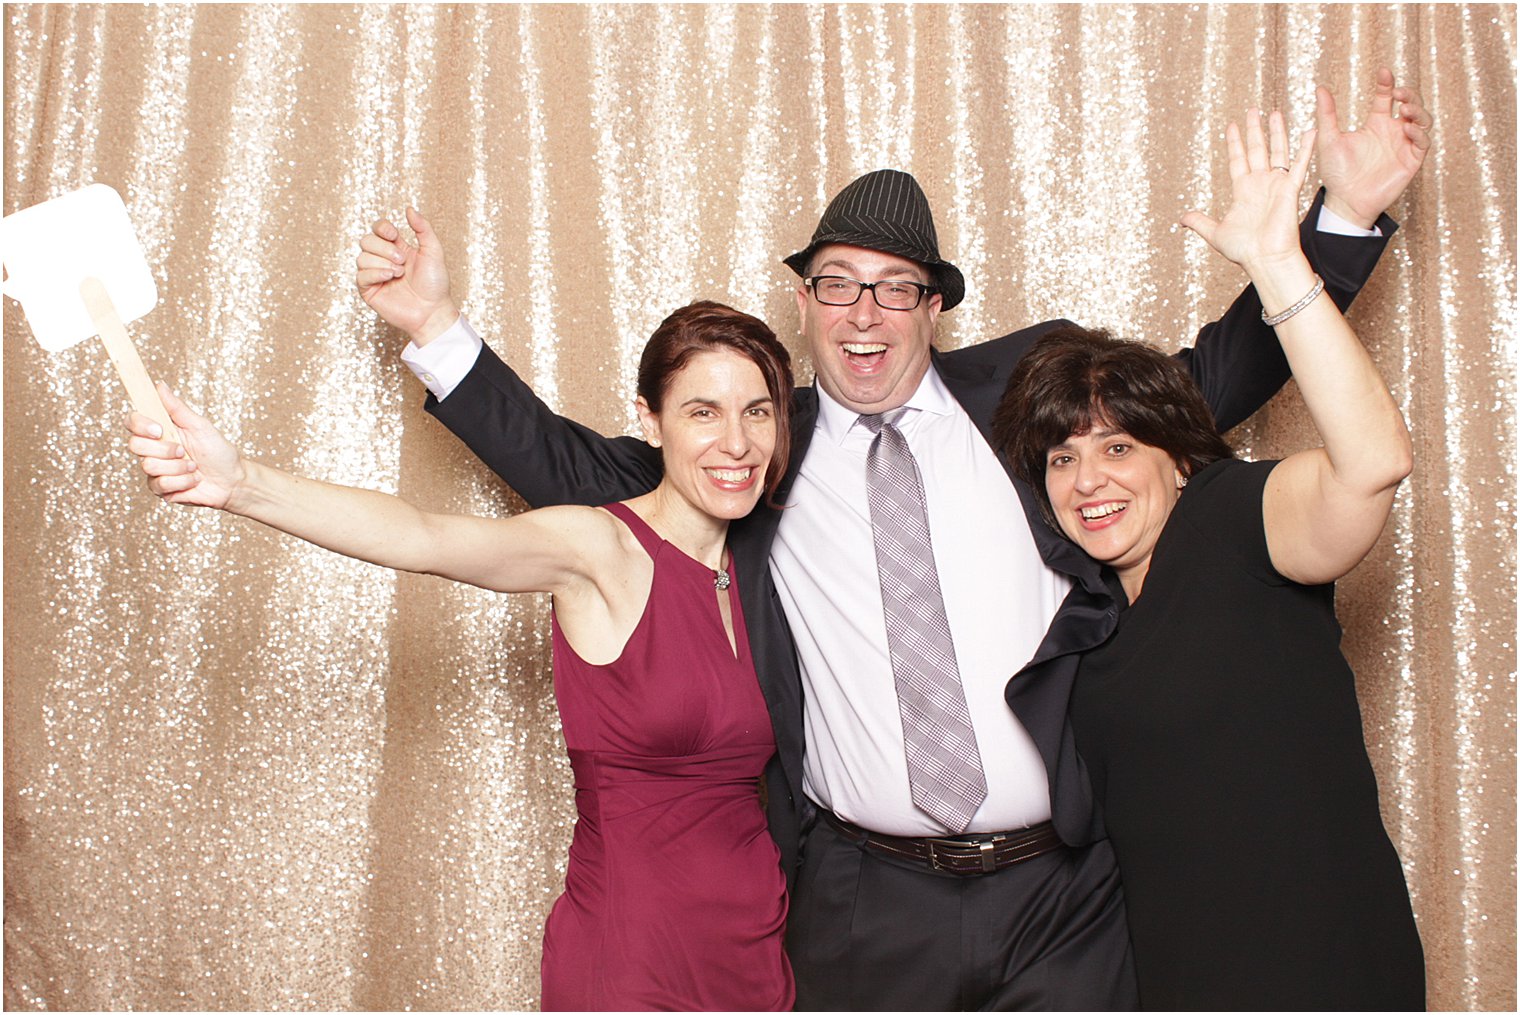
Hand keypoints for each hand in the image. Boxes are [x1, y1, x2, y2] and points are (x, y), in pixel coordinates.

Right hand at [125, 383, 244, 508]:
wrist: (232, 481)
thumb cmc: (219, 451)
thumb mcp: (200, 426)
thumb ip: (177, 408)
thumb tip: (159, 385)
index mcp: (160, 430)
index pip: (133, 422)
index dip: (140, 425)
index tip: (159, 429)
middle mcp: (154, 449)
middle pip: (135, 445)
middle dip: (164, 449)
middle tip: (183, 450)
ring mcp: (155, 470)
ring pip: (149, 466)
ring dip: (177, 467)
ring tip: (194, 466)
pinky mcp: (160, 488)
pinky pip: (159, 485)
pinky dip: (182, 482)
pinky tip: (193, 480)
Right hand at [355, 206, 459, 344]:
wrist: (433, 311)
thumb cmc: (436, 284)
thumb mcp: (434, 251)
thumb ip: (423, 228)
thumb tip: (409, 208)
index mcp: (397, 248)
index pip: (377, 228)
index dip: (382, 227)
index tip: (394, 235)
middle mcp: (383, 259)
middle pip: (366, 240)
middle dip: (384, 248)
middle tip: (402, 261)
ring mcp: (375, 275)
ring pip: (361, 257)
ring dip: (382, 263)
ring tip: (399, 273)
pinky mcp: (369, 290)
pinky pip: (361, 275)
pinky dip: (375, 273)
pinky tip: (390, 278)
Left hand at [1181, 109, 1313, 272]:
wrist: (1265, 259)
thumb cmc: (1244, 250)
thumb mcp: (1215, 233)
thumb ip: (1200, 222)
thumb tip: (1182, 218)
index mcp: (1243, 191)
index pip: (1238, 160)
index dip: (1235, 143)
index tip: (1232, 125)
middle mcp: (1260, 184)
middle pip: (1256, 150)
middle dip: (1254, 130)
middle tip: (1252, 110)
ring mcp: (1276, 184)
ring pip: (1277, 151)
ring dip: (1276, 132)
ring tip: (1275, 112)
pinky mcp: (1290, 189)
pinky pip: (1299, 164)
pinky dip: (1306, 148)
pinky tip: (1310, 130)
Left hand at [1317, 67, 1432, 228]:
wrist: (1345, 202)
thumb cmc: (1336, 173)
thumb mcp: (1329, 140)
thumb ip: (1327, 114)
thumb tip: (1321, 88)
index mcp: (1375, 124)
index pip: (1386, 97)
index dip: (1387, 83)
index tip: (1383, 72)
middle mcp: (1392, 132)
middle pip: (1410, 104)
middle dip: (1409, 94)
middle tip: (1398, 92)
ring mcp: (1403, 145)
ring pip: (1422, 120)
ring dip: (1417, 111)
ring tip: (1404, 109)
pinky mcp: (1411, 161)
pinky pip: (1423, 143)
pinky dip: (1418, 133)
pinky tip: (1406, 128)